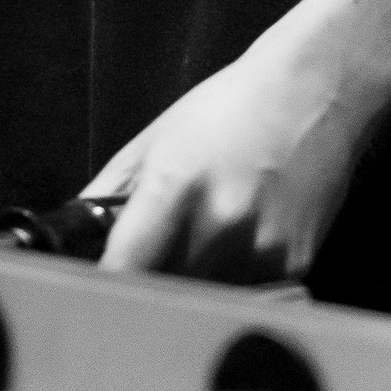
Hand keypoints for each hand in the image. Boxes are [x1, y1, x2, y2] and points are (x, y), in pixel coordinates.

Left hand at [90, 0, 390, 282]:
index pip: (124, 268)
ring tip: (200, 250)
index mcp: (175, 185)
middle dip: (150, 286)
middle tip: (150, 269)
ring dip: (193, 290)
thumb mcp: (159, 136)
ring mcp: (261, 250)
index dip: (104, 288)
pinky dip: (235, 284)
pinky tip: (241, 246)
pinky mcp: (295, 266)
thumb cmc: (231, 106)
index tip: (94, 297)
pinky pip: (248, 296)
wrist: (317, 89)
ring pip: (206, 302)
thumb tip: (73, 234)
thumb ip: (112, 190)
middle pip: (163, 292)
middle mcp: (217, 224)